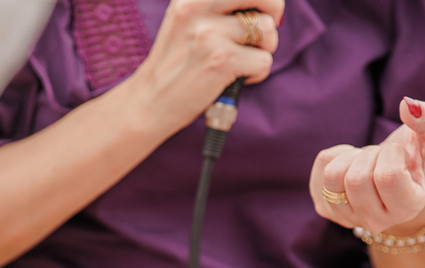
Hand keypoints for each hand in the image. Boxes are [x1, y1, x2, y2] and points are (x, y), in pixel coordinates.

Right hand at [127, 0, 283, 131]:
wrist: (151, 101)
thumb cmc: (178, 63)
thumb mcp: (188, 20)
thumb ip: (218, 6)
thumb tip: (269, 3)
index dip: (263, 0)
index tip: (259, 10)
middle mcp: (198, 6)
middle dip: (273, 16)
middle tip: (261, 35)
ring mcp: (209, 33)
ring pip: (268, 30)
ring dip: (264, 50)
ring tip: (241, 61)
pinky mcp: (221, 60)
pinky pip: (264, 61)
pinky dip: (257, 74)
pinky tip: (236, 78)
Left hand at [310, 98, 424, 236]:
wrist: (395, 180)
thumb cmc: (416, 157)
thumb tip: (407, 105)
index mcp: (407, 208)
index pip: (387, 177)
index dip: (390, 153)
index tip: (398, 154)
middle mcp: (376, 221)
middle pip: (357, 179)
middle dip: (369, 154)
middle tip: (380, 158)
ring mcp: (347, 218)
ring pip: (333, 176)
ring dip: (351, 156)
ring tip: (366, 161)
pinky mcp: (325, 208)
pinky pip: (321, 167)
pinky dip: (335, 155)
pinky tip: (351, 165)